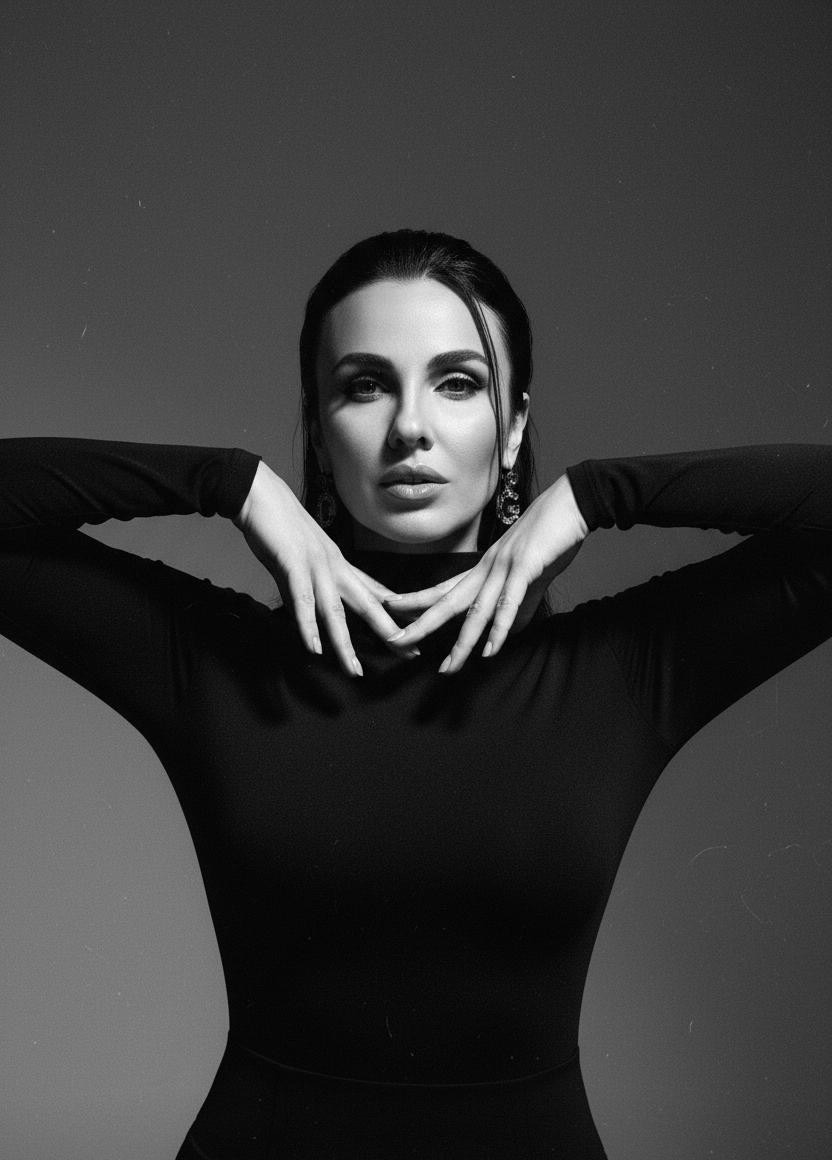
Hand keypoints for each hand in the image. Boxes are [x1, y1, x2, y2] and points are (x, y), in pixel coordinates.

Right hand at [232, 461, 412, 675]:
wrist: (258, 494)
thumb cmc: (280, 528)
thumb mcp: (304, 560)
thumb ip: (311, 588)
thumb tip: (314, 613)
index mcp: (340, 566)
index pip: (376, 594)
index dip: (397, 615)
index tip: (417, 633)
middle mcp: (335, 567)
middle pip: (368, 605)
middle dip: (389, 632)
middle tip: (410, 654)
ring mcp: (315, 566)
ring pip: (335, 611)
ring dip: (345, 643)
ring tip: (354, 670)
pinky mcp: (291, 564)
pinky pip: (302, 600)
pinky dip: (308, 625)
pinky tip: (314, 648)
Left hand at [383, 474, 587, 672]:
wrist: (572, 504)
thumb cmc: (550, 538)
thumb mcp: (530, 576)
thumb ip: (519, 605)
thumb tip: (510, 632)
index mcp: (483, 569)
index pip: (443, 589)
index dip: (417, 602)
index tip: (391, 613)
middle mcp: (486, 569)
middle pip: (447, 602)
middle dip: (421, 625)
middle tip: (395, 642)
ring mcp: (504, 568)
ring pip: (476, 610)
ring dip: (462, 641)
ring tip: (448, 666)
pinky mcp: (526, 568)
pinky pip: (509, 603)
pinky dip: (499, 628)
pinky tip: (490, 650)